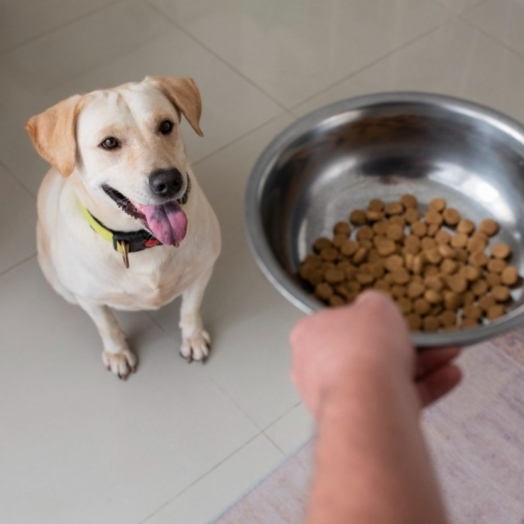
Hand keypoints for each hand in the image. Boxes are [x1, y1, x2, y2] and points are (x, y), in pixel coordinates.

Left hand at [290, 291, 461, 417]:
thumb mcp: (375, 306)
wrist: (369, 401)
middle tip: (425, 338)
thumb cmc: (363, 347)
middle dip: (400, 344)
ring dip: (421, 364)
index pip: (335, 323)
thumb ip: (374, 304)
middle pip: (362, 351)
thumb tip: (373, 307)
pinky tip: (450, 375)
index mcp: (309, 335)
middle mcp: (315, 368)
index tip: (386, 320)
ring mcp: (337, 397)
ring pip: (383, 376)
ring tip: (448, 353)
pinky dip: (423, 387)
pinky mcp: (362, 420)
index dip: (364, 320)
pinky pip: (394, 399)